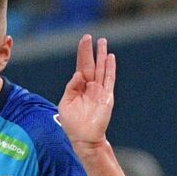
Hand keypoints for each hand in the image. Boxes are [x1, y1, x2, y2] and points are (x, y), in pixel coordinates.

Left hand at [58, 34, 115, 150]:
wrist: (84, 138)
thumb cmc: (72, 123)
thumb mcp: (66, 104)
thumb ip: (71, 88)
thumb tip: (78, 74)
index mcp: (78, 88)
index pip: (81, 67)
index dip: (82, 54)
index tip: (84, 41)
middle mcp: (90, 87)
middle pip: (91, 65)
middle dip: (90, 51)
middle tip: (90, 37)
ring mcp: (99, 90)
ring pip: (102, 69)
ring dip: (102, 56)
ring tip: (102, 42)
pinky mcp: (107, 96)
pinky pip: (109, 79)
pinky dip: (110, 68)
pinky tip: (110, 58)